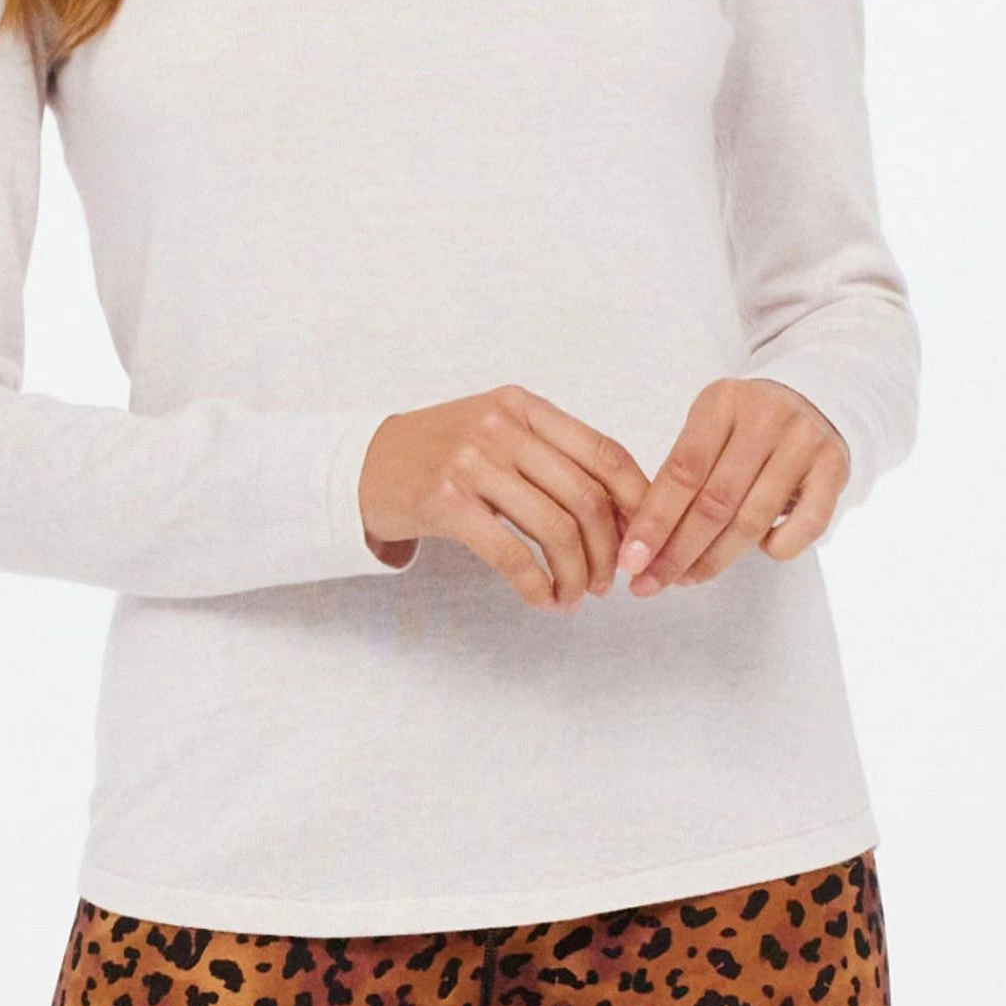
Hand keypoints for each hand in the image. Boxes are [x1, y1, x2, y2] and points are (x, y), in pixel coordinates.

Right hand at [358, 386, 649, 611]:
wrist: (361, 465)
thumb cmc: (440, 454)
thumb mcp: (497, 433)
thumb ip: (551, 456)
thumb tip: (623, 511)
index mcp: (524, 406)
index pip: (604, 453)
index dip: (637, 502)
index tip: (644, 540)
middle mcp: (502, 426)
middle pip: (586, 496)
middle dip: (608, 550)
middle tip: (608, 582)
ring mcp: (472, 461)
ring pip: (555, 528)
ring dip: (576, 574)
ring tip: (575, 597)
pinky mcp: (445, 500)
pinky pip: (511, 553)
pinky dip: (536, 585)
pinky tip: (542, 600)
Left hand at [614, 378, 848, 596]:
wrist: (817, 397)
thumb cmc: (748, 423)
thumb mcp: (710, 426)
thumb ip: (682, 472)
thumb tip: (643, 541)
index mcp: (722, 402)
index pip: (681, 472)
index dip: (654, 522)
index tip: (630, 560)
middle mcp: (766, 419)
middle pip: (714, 503)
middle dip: (677, 552)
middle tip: (650, 583)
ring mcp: (804, 443)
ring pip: (752, 520)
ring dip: (715, 559)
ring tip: (687, 578)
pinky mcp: (836, 468)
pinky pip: (806, 527)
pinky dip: (775, 548)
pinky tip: (757, 550)